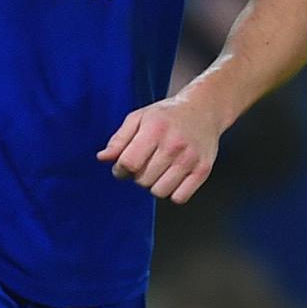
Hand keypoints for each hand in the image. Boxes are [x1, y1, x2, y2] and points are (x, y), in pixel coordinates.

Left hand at [99, 93, 221, 202]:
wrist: (204, 110)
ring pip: (160, 192)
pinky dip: (172, 193)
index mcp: (155, 129)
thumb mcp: (139, 118)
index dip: (120, 169)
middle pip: (143, 180)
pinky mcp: (203, 170)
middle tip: (144, 164)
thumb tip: (102, 158)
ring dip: (154, 185)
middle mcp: (174, 144)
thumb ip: (119, 139)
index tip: (123, 166)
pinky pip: (179, 197)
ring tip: (158, 171)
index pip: (129, 163)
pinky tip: (172, 178)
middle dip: (137, 176)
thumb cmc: (166, 116)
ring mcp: (190, 158)